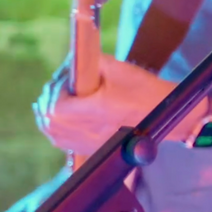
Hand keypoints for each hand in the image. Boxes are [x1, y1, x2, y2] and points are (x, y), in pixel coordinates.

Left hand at [34, 54, 194, 156]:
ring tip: (55, 100)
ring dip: (48, 114)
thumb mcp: (116, 68)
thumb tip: (69, 63)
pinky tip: (61, 118)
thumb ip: (88, 62)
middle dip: (48, 100)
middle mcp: (85, 131)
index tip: (65, 79)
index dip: (55, 89)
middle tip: (58, 86)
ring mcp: (86, 143)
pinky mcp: (89, 149)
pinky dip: (56, 128)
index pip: (55, 104)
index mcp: (92, 111)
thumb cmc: (142, 90)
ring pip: (52, 131)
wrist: (163, 116)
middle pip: (49, 119)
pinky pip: (61, 141)